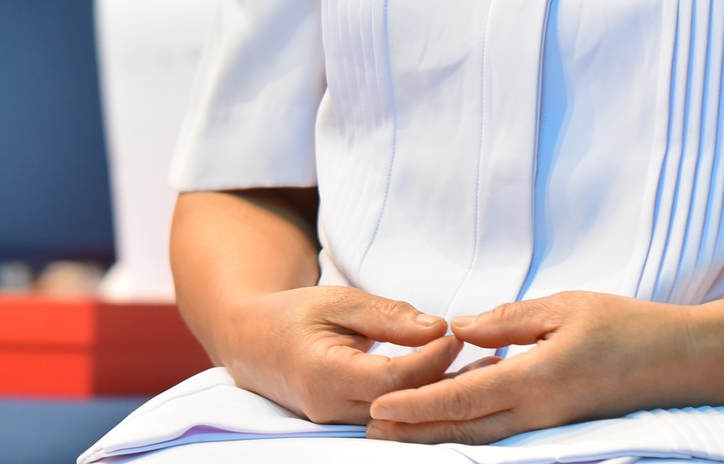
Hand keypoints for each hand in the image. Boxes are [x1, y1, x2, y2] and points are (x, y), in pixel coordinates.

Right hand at [221, 285, 459, 425]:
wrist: (249, 342)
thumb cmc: (294, 314)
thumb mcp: (339, 301)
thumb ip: (388, 315)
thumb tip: (438, 328)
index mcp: (325, 374)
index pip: (394, 378)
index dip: (431, 358)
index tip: (455, 334)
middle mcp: (330, 408)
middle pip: (402, 404)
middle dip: (441, 380)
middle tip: (475, 353)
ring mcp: (334, 421)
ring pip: (398, 417)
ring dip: (432, 393)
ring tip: (464, 366)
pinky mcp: (342, 423)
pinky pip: (387, 417)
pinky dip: (413, 398)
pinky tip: (436, 378)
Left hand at [365, 292, 723, 445]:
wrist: (681, 361)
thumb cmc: (628, 326)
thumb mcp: (565, 306)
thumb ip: (509, 320)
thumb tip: (459, 327)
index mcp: (536, 380)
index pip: (462, 398)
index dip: (417, 406)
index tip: (378, 410)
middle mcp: (538, 412)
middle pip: (463, 429)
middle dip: (414, 431)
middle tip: (370, 432)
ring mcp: (549, 423)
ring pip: (480, 436)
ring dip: (437, 435)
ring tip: (398, 431)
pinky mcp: (558, 423)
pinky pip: (504, 430)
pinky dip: (470, 426)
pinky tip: (452, 415)